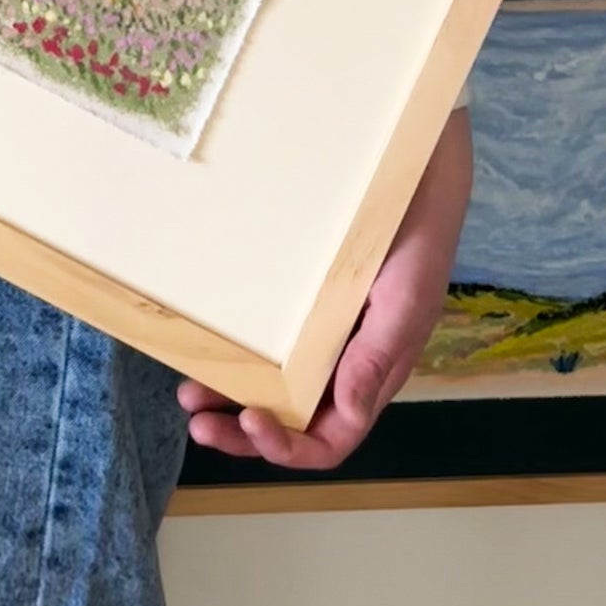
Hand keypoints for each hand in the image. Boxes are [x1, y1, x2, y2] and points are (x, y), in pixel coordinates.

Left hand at [176, 107, 472, 472]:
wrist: (413, 158)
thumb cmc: (416, 228)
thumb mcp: (406, 294)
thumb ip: (377, 355)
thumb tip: (346, 415)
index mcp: (373, 371)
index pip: (332, 436)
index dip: (290, 447)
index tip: (249, 421)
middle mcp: (344, 359)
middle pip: (295, 420)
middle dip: (247, 432)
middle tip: (199, 422)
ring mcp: (322, 327)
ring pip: (276, 384)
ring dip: (234, 397)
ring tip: (190, 395)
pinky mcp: (304, 292)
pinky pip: (270, 337)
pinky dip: (242, 353)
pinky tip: (211, 345)